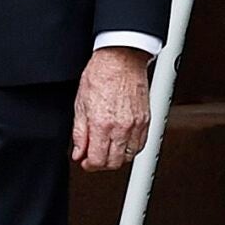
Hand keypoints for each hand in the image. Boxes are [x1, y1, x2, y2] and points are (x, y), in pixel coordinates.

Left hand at [72, 47, 150, 171]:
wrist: (121, 59)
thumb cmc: (101, 75)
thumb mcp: (80, 104)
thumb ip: (79, 132)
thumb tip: (78, 152)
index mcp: (102, 124)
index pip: (97, 160)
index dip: (89, 165)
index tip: (85, 161)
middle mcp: (121, 127)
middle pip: (113, 162)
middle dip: (101, 164)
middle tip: (94, 157)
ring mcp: (136, 124)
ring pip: (128, 156)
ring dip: (116, 158)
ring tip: (107, 150)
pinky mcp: (146, 120)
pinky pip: (140, 145)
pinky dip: (130, 149)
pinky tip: (121, 143)